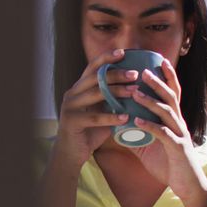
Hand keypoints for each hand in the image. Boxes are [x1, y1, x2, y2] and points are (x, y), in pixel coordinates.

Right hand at [52, 49, 137, 166]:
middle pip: (95, 78)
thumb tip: (136, 87)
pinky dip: (111, 117)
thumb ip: (111, 99)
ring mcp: (70, 106)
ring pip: (96, 94)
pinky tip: (126, 117)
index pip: (92, 67)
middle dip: (116, 74)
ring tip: (135, 91)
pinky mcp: (71, 121)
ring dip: (117, 92)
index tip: (123, 52)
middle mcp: (72, 93)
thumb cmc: (90, 131)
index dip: (106, 58)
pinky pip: (94, 117)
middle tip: (135, 74)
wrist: (71, 153)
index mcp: (78, 88)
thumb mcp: (101, 111)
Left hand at [129, 59, 206, 206]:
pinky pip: (163, 134)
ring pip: (167, 112)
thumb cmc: (170, 166)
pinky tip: (136, 120)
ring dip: (150, 101)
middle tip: (143, 70)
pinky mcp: (178, 148)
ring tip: (135, 91)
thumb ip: (138, 135)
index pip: (173, 94)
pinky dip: (149, 126)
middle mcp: (180, 124)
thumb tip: (119, 126)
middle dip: (157, 82)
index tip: (159, 60)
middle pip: (171, 97)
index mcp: (174, 121)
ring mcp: (180, 135)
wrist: (188, 188)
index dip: (168, 77)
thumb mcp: (150, 147)